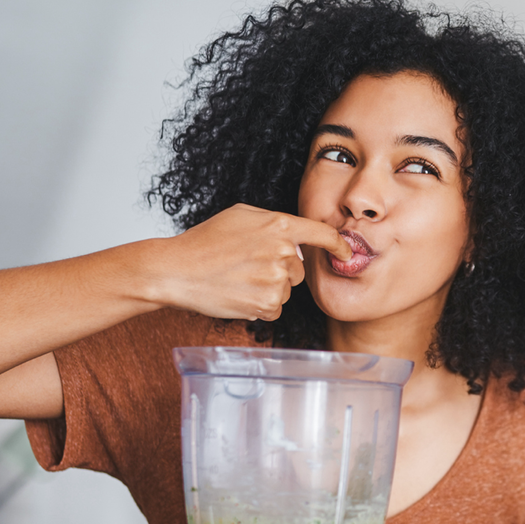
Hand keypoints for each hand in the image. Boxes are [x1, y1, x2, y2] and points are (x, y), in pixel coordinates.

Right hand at [151, 204, 352, 320]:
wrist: (177, 270)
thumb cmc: (205, 241)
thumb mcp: (241, 215)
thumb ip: (274, 222)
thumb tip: (296, 237)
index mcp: (279, 226)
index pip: (322, 234)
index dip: (339, 245)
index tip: (347, 252)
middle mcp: (283, 252)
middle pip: (300, 270)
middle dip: (281, 270)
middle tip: (247, 266)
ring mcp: (276, 279)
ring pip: (286, 290)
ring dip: (268, 288)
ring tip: (238, 279)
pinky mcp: (266, 304)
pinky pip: (275, 309)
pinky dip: (259, 305)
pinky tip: (238, 294)